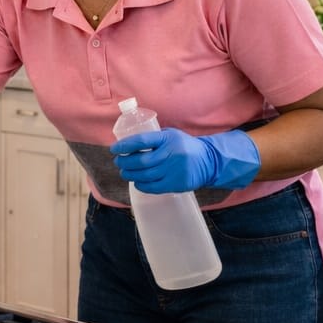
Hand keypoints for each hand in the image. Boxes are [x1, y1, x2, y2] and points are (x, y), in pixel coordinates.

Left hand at [110, 128, 259, 193]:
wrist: (208, 161)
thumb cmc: (183, 146)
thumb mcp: (171, 135)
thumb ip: (153, 138)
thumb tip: (127, 143)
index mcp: (167, 139)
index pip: (141, 141)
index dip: (125, 146)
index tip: (114, 149)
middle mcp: (171, 154)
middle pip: (140, 161)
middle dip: (124, 162)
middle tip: (118, 162)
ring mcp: (174, 170)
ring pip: (145, 175)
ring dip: (130, 174)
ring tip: (124, 172)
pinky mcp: (176, 183)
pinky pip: (153, 187)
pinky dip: (141, 185)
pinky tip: (137, 182)